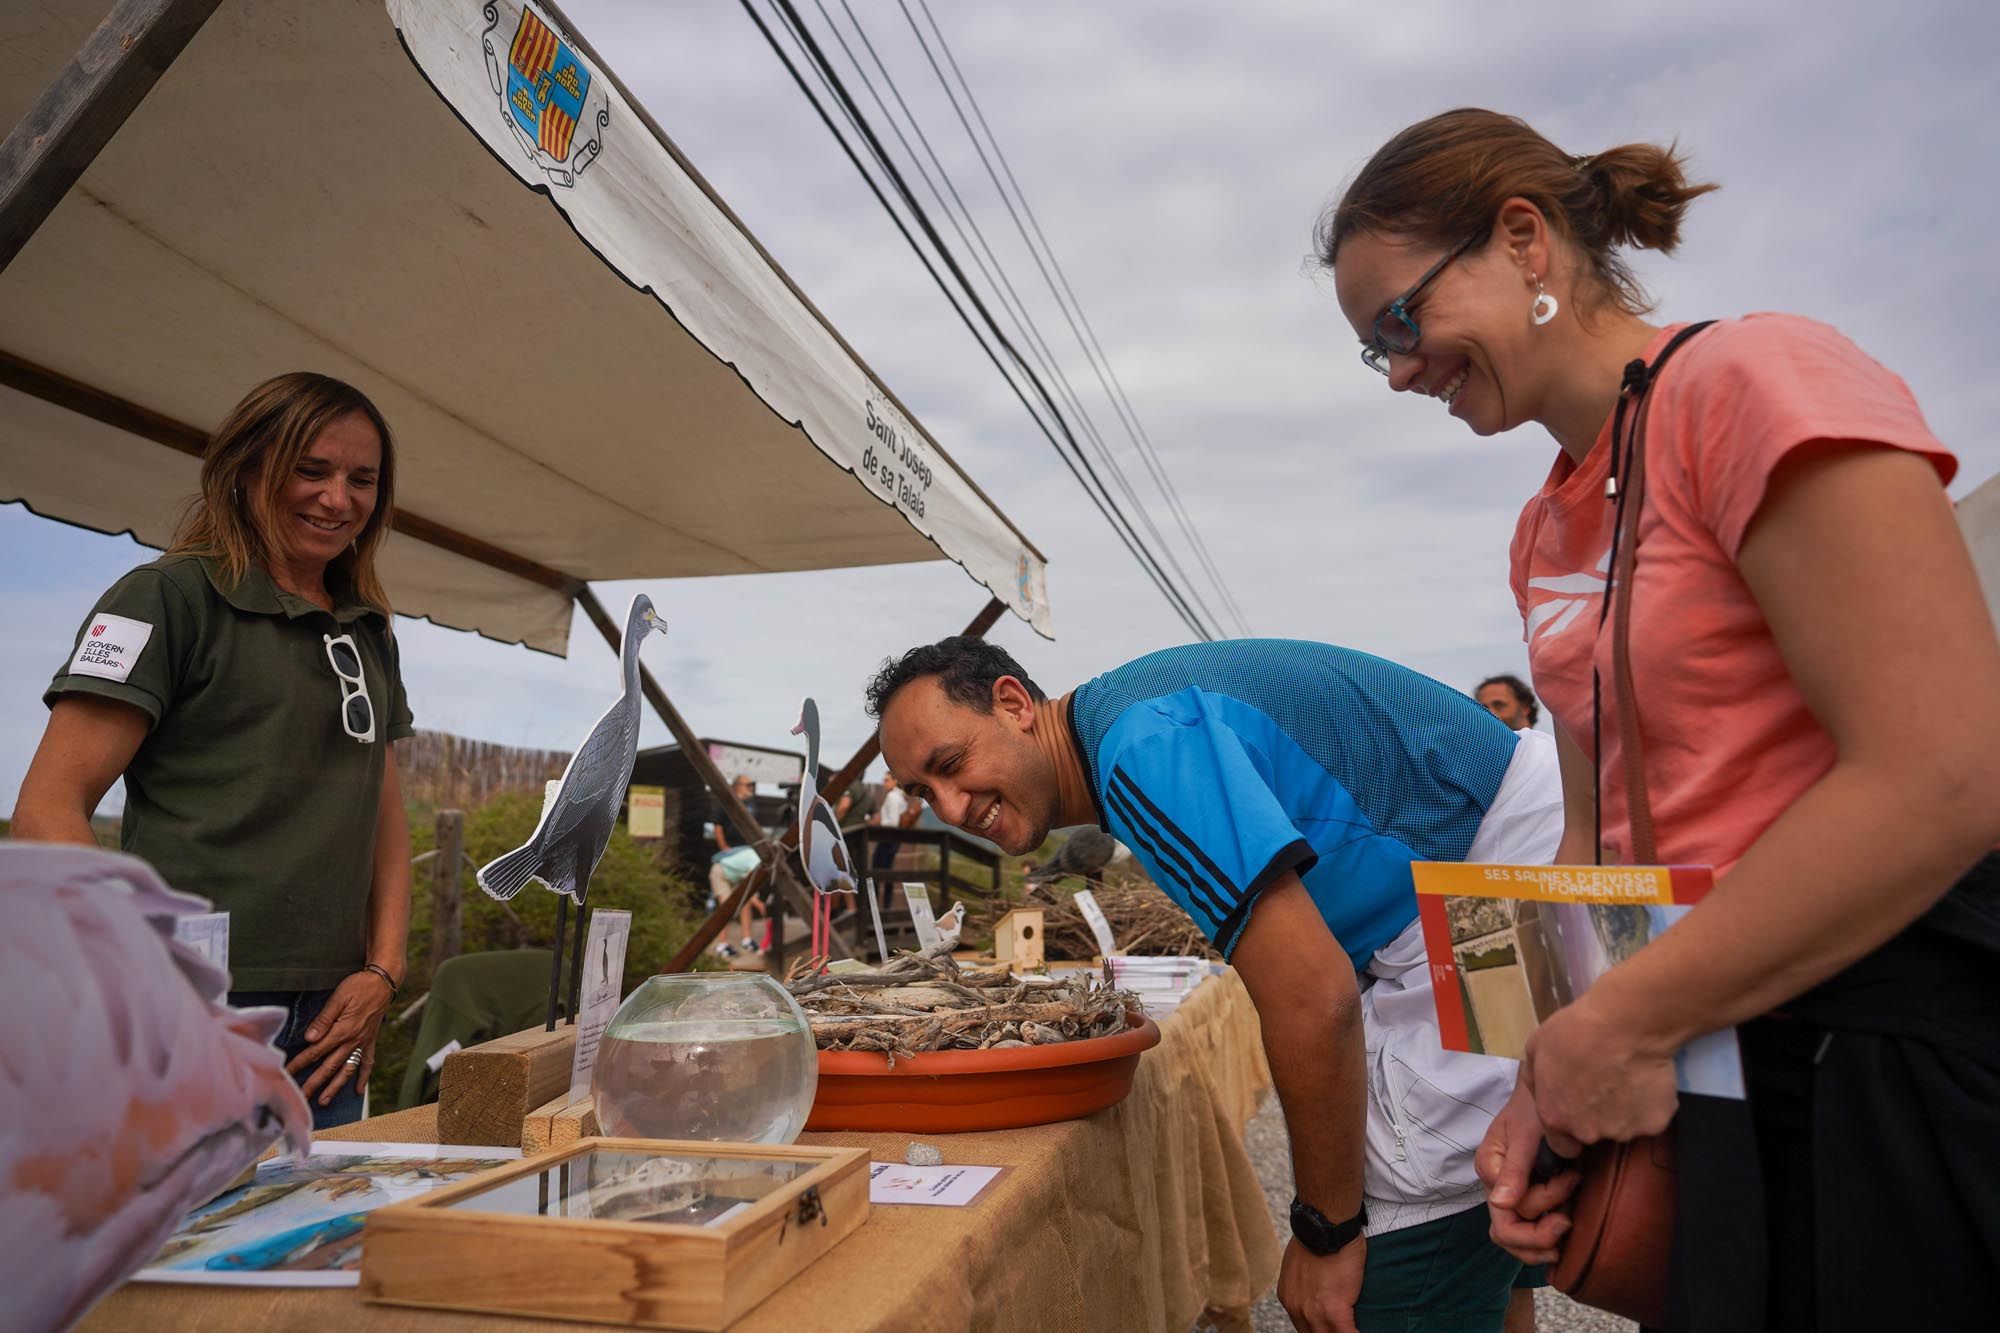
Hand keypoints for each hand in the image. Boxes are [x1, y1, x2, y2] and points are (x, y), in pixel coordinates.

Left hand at [289, 968, 395, 1105]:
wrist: (384, 982)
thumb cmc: (360, 986)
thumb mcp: (339, 997)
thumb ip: (324, 1019)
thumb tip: (309, 1038)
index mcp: (342, 1030)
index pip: (316, 1051)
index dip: (300, 1063)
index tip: (287, 1074)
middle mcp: (353, 1041)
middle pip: (329, 1066)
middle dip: (314, 1084)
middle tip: (301, 1098)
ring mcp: (363, 1043)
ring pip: (347, 1070)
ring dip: (335, 1087)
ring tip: (324, 1100)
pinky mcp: (371, 1041)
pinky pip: (367, 1063)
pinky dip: (363, 1077)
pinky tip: (357, 1089)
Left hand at [1277, 1235, 1366, 1332]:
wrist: (1325, 1225)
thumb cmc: (1319, 1236)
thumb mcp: (1301, 1264)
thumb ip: (1305, 1283)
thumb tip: (1318, 1286)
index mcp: (1289, 1297)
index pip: (1304, 1326)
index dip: (1319, 1329)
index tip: (1329, 1327)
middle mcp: (1296, 1309)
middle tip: (1341, 1328)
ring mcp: (1313, 1312)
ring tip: (1351, 1329)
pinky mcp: (1334, 1311)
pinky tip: (1362, 1332)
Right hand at [1478, 1075, 1577, 1264]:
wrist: (1549, 1093)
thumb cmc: (1535, 1106)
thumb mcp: (1526, 1134)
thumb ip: (1515, 1169)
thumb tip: (1501, 1203)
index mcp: (1490, 1170)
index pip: (1507, 1212)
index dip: (1542, 1205)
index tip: (1571, 1180)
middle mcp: (1498, 1187)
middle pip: (1507, 1233)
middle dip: (1540, 1236)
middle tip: (1570, 1221)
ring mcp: (1513, 1194)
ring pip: (1518, 1239)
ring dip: (1547, 1239)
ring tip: (1571, 1218)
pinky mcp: (1531, 1196)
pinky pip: (1534, 1230)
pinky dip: (1552, 1235)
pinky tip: (1570, 1218)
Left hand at [1523, 991, 1678, 1149]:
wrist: (1623, 1024)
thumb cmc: (1574, 1032)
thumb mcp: (1535, 1050)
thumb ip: (1536, 1081)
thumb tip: (1542, 1094)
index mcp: (1556, 1118)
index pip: (1561, 1146)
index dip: (1568, 1129)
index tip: (1577, 1109)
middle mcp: (1589, 1132)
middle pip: (1593, 1133)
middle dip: (1596, 1115)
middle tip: (1602, 1082)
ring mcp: (1624, 1131)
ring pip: (1624, 1126)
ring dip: (1623, 1109)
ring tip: (1626, 1075)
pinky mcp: (1656, 1123)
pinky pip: (1652, 1116)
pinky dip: (1650, 1102)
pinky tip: (1647, 1077)